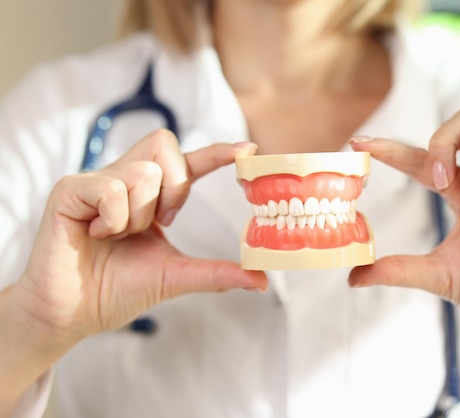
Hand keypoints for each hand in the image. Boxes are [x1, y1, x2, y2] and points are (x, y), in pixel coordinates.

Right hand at [14, 129, 266, 345]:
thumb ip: (215, 272)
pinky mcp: (70, 190)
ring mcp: (96, 181)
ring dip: (140, 216)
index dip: (217, 152)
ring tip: (116, 236)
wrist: (72, 315)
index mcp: (150, 197)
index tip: (248, 148)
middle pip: (165, 146)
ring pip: (143, 172)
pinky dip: (114, 219)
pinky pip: (112, 188)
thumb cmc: (116, 290)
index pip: (187, 164)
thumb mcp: (175, 276)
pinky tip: (96, 235)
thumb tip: (260, 280)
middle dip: (174, 187)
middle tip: (161, 222)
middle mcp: (123, 179)